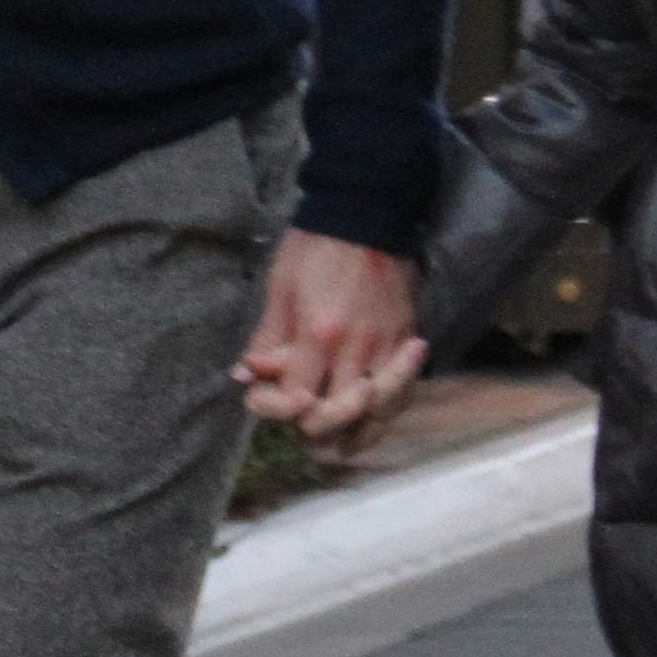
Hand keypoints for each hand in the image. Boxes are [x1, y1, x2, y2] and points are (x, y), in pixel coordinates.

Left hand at [235, 230, 424, 454]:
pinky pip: (403, 391)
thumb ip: (267, 338)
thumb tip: (249, 375)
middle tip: (300, 425)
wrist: (366, 211)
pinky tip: (374, 418)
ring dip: (356, 433)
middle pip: (337, 416)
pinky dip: (389, 411)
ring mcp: (388, 346)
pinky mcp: (407, 338)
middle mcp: (357, 348)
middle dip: (312, 428)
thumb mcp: (279, 288)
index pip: (296, 399)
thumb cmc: (316, 246)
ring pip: (378, 413)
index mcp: (319, 334)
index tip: (262, 398)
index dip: (273, 408)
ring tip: (341, 445)